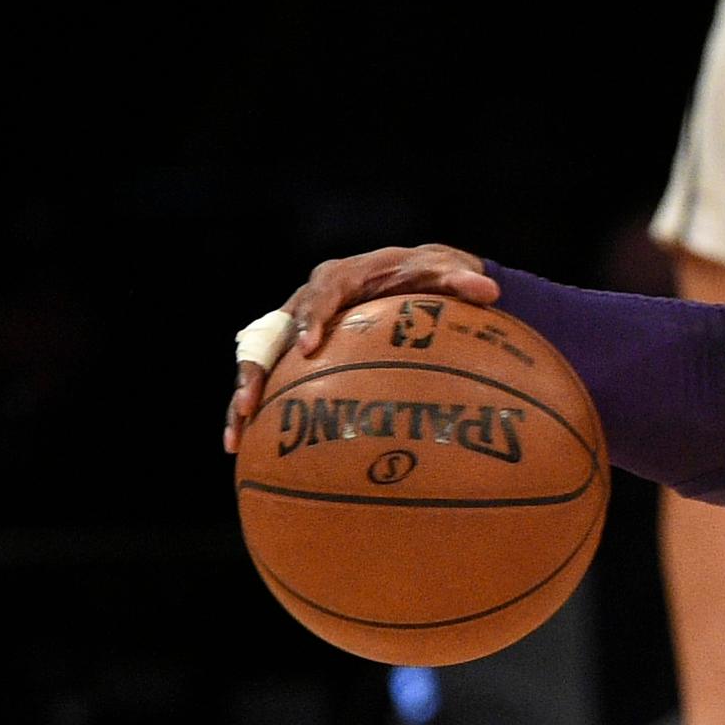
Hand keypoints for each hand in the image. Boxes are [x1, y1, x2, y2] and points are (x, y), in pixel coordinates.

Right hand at [223, 244, 499, 449]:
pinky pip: (271, 382)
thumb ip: (463, 282)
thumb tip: (489, 291)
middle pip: (272, 332)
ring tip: (235, 438)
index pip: (319, 294)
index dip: (309, 320)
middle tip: (250, 401)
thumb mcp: (447, 274)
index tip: (308, 347)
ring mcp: (297, 328)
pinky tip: (245, 450)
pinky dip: (257, 414)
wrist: (410, 277)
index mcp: (339, 277)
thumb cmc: (427, 277)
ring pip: (259, 360)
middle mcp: (308, 300)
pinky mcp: (296, 354)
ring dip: (244, 397)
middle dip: (258, 367)